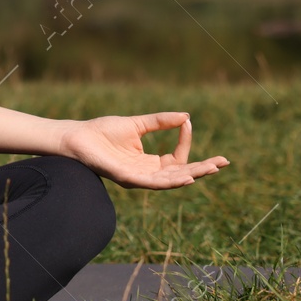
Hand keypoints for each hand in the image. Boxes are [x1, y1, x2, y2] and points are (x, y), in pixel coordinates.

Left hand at [59, 112, 228, 188]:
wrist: (76, 136)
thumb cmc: (102, 131)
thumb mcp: (137, 124)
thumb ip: (160, 122)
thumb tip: (186, 117)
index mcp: (148, 162)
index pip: (177, 159)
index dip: (186, 143)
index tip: (188, 124)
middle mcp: (146, 173)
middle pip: (180, 174)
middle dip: (203, 169)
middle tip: (223, 162)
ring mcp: (138, 178)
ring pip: (171, 180)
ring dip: (193, 174)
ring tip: (212, 168)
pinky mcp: (127, 178)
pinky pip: (153, 183)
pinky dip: (171, 181)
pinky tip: (187, 177)